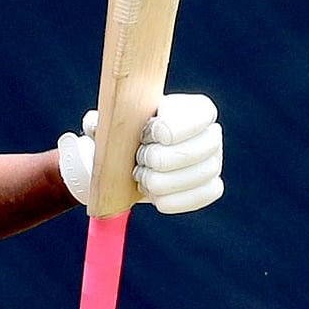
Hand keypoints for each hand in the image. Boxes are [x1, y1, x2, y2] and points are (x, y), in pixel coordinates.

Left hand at [57, 93, 223, 213]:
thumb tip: (95, 125)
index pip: (199, 115)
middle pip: (199, 148)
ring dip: (163, 181)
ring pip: (200, 175)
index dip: (170, 128)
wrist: (125, 164)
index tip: (144, 135)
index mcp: (193, 109)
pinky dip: (173, 199)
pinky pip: (201, 196)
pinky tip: (153, 195)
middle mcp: (211, 133)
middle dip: (161, 158)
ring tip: (141, 178)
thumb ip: (101, 122)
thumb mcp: (107, 125)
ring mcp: (214, 162)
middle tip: (138, 161)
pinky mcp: (210, 187)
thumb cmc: (119, 137)